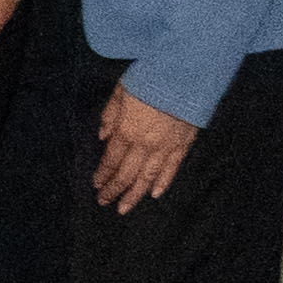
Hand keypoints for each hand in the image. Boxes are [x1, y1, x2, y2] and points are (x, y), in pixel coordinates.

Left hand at [89, 88, 199, 213]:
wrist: (186, 75)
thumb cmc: (150, 78)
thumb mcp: (121, 91)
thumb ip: (110, 115)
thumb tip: (102, 136)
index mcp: (126, 131)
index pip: (111, 160)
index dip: (102, 174)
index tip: (96, 184)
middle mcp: (144, 145)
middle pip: (126, 174)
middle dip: (114, 190)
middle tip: (104, 202)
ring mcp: (165, 147)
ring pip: (147, 178)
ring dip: (135, 195)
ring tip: (125, 208)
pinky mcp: (184, 145)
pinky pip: (172, 169)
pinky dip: (163, 183)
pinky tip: (155, 194)